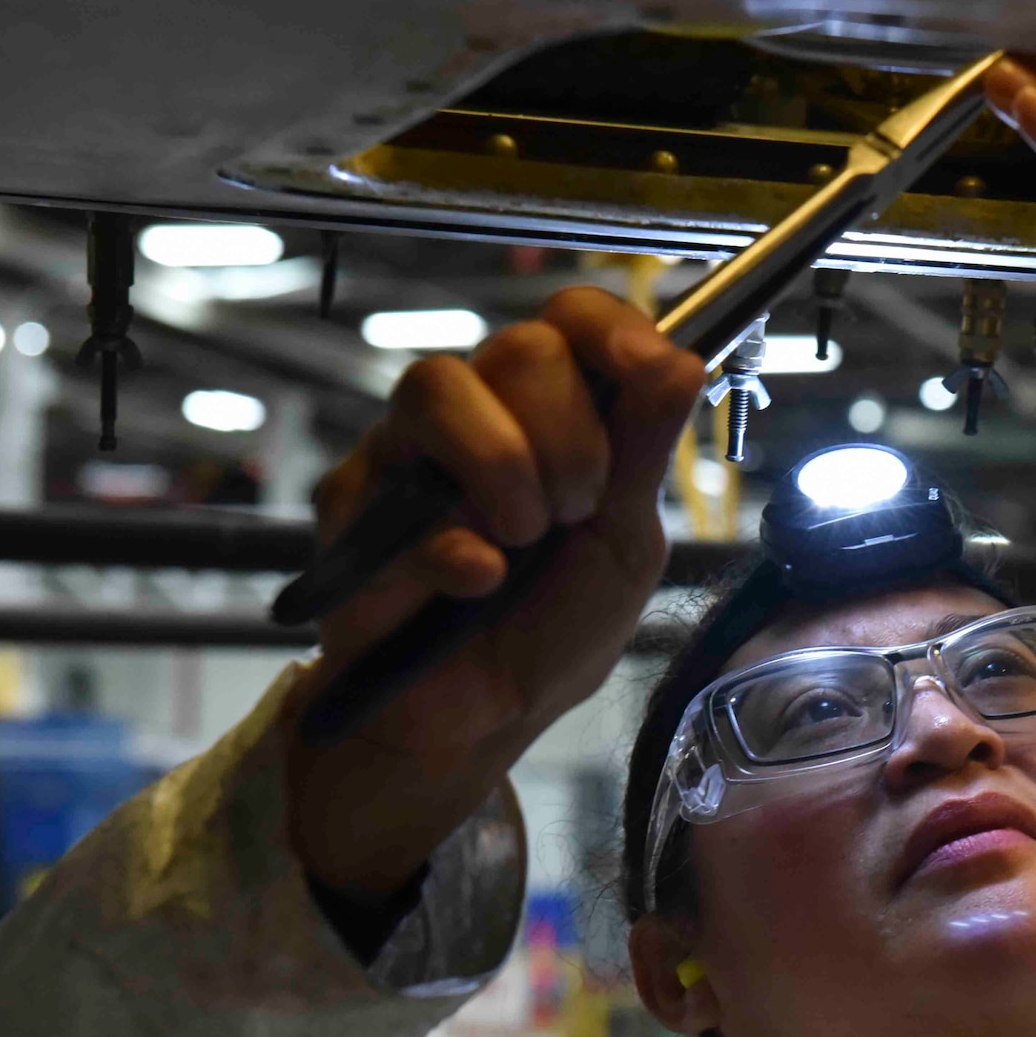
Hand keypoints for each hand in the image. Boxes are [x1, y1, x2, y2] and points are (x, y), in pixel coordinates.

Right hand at [285, 288, 703, 896]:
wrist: (485, 717)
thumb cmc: (553, 625)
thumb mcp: (624, 545)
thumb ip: (643, 455)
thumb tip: (683, 364)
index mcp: (551, 411)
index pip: (571, 319)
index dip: (612, 330)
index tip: (650, 371)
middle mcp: (476, 415)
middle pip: (518, 348)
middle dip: (570, 435)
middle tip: (576, 511)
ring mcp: (406, 455)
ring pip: (438, 387)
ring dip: (504, 465)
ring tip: (526, 537)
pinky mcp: (352, 512)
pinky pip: (401, 498)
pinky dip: (454, 549)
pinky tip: (480, 583)